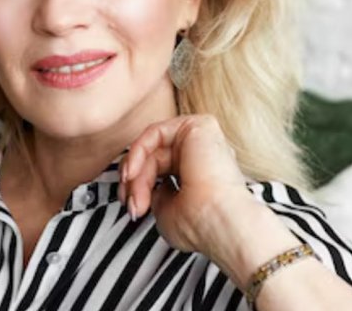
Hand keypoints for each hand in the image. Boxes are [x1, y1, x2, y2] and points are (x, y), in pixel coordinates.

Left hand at [118, 115, 251, 255]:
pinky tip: (133, 172)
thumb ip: (155, 194)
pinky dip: (138, 151)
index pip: (158, 169)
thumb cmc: (201, 226)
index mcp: (199, 172)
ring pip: (152, 146)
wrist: (220, 223)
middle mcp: (201, 154)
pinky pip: (156, 132)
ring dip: (135, 171)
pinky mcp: (198, 125)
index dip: (137, 187)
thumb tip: (147, 187)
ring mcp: (200, 138)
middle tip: (131, 204)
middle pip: (153, 157)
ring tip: (133, 195)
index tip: (132, 209)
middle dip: (133, 181)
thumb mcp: (166, 212)